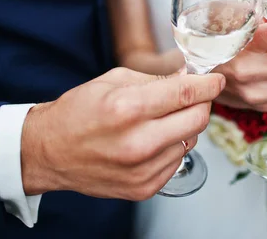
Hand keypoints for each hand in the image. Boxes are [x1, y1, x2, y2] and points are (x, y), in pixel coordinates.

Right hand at [20, 67, 224, 200]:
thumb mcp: (113, 81)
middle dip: (201, 104)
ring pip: (190, 141)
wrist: (49, 152)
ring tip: (159, 121)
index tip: (217, 80)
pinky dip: (172, 147)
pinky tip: (151, 141)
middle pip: (198, 120)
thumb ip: (155, 80)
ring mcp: (142, 170)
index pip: (186, 93)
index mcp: (127, 108)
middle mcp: (138, 142)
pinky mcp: (144, 188)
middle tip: (193, 97)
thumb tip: (189, 78)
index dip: (208, 85)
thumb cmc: (78, 112)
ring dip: (183, 127)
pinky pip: (177, 161)